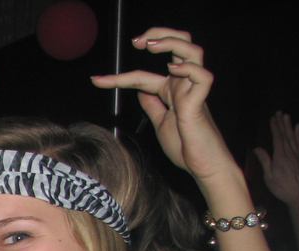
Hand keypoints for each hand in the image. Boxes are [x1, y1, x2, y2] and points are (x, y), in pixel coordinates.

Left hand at [91, 28, 235, 183]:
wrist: (201, 166)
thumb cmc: (185, 146)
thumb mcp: (159, 123)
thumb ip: (151, 105)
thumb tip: (139, 90)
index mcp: (171, 90)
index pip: (141, 76)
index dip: (117, 77)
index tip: (96, 80)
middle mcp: (182, 85)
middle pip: (177, 45)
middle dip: (159, 34)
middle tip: (137, 41)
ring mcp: (192, 91)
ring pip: (193, 51)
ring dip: (172, 42)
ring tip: (151, 47)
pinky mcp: (200, 103)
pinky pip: (202, 76)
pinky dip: (188, 68)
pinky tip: (173, 70)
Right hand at [254, 112, 298, 206]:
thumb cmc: (281, 188)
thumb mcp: (268, 177)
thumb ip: (265, 161)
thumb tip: (257, 148)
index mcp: (280, 158)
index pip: (277, 139)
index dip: (275, 128)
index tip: (273, 118)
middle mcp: (290, 154)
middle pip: (286, 135)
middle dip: (282, 123)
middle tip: (280, 112)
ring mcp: (298, 155)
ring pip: (293, 138)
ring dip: (289, 126)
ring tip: (287, 116)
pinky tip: (298, 127)